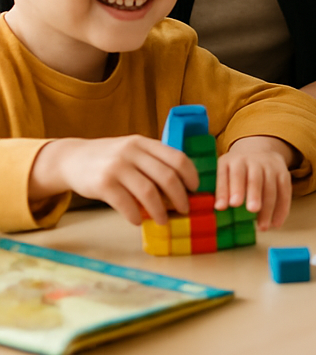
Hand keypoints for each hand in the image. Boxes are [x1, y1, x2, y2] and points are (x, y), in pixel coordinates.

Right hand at [29, 135, 196, 224]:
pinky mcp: (102, 183)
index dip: (190, 174)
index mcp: (145, 143)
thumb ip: (152, 161)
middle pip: (166, 176)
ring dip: (159, 211)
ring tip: (163, 221)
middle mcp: (133, 152)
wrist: (73, 158)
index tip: (195, 189)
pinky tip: (138, 221)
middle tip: (184, 209)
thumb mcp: (133, 150)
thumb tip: (180, 185)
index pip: (177, 157)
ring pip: (148, 192)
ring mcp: (117, 167)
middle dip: (179, 196)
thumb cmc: (110, 157)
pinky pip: (125, 203)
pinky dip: (135, 215)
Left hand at [216, 136, 296, 230]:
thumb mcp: (225, 170)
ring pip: (271, 186)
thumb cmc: (236, 167)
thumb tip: (219, 208)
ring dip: (269, 207)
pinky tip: (277, 223)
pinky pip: (285, 190)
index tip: (232, 204)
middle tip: (252, 209)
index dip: (234, 188)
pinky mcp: (283, 172)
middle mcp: (254, 161)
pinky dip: (283, 208)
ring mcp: (271, 166)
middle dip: (254, 194)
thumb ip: (222, 187)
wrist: (258, 148)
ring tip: (263, 227)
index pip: (235, 174)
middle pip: (255, 178)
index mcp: (236, 161)